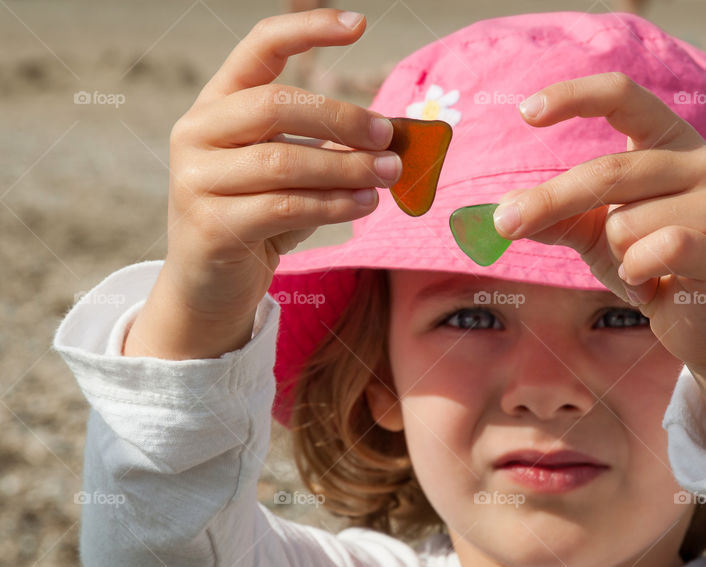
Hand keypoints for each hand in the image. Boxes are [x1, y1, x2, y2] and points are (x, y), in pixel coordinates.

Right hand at [164, 8, 399, 324]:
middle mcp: (197, 133)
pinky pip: (285, 207)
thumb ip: (327, 145)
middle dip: (341, 117)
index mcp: (217, 105)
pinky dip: (333, 205)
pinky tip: (363, 203)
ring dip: (345, 166)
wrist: (212, 284)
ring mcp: (196, 180)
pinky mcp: (211, 225)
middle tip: (388, 135)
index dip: (307, 29)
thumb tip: (392, 132)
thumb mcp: (292, 172)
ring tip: (386, 174)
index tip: (357, 24)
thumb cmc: (260, 218)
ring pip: (283, 161)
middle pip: (275, 105)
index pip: (258, 48)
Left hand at [492, 72, 705, 370]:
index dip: (573, 96)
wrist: (705, 320)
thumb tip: (500, 209)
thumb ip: (556, 216)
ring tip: (642, 269)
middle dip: (549, 201)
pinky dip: (638, 273)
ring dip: (617, 256)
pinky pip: (657, 250)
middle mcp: (702, 160)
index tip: (524, 113)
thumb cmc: (649, 263)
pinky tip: (652, 285)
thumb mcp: (596, 233)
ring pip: (625, 223)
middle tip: (504, 224)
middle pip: (607, 170)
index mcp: (670, 141)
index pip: (623, 95)